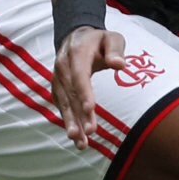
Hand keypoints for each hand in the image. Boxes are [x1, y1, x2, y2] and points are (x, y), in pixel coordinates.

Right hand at [53, 27, 125, 148]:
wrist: (75, 36)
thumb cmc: (99, 40)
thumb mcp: (112, 37)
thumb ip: (116, 49)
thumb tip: (120, 64)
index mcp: (76, 54)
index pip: (79, 76)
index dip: (84, 92)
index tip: (90, 108)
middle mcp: (63, 68)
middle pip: (71, 94)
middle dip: (80, 114)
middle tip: (90, 132)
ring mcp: (58, 79)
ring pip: (65, 104)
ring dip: (72, 123)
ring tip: (80, 143)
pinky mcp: (58, 89)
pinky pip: (63, 106)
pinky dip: (69, 121)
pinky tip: (76, 137)